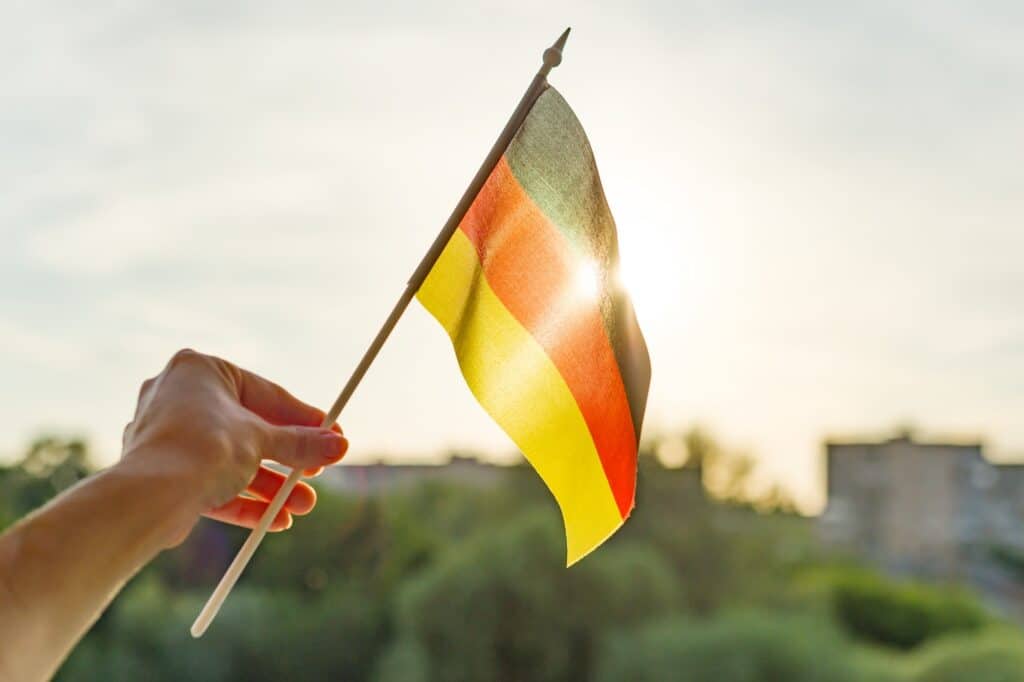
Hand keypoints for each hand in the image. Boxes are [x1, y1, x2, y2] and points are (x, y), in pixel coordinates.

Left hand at [120, 349, 347, 545]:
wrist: (149, 497)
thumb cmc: (202, 450)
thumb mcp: (262, 441)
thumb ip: (301, 443)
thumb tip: (339, 445)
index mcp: (199, 370)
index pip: (265, 393)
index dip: (304, 418)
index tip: (332, 435)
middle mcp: (178, 397)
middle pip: (249, 430)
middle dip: (287, 460)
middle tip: (316, 473)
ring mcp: (166, 436)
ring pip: (231, 460)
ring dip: (270, 486)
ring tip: (302, 506)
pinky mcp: (162, 472)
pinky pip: (209, 481)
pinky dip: (241, 499)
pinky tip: (275, 520)